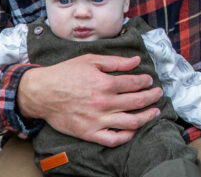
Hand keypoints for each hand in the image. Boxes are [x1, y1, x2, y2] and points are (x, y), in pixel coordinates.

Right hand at [17, 54, 163, 147]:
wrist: (42, 93)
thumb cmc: (66, 73)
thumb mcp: (91, 60)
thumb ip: (116, 62)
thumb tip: (136, 61)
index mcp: (105, 83)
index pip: (135, 83)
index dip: (146, 81)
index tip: (149, 80)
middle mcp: (104, 103)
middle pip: (137, 102)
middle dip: (152, 97)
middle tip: (158, 93)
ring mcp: (97, 120)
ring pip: (131, 122)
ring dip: (147, 117)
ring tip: (154, 112)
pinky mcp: (89, 133)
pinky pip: (113, 139)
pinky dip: (127, 136)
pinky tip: (134, 129)